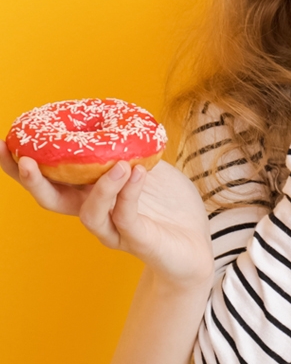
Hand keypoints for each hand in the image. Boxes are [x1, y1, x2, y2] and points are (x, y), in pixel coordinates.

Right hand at [3, 143, 212, 285]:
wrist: (198, 245)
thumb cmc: (170, 206)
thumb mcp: (149, 166)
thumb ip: (131, 147)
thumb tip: (118, 118)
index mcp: (90, 193)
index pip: (49, 180)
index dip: (22, 166)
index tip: (4, 142)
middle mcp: (95, 213)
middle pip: (51, 201)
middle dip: (34, 181)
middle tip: (27, 159)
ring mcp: (114, 230)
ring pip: (88, 213)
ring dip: (101, 186)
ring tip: (119, 164)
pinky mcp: (137, 241)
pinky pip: (126, 217)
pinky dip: (128, 194)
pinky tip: (137, 173)